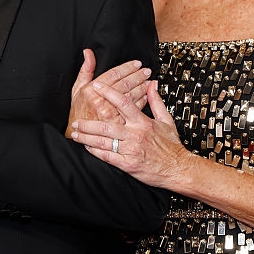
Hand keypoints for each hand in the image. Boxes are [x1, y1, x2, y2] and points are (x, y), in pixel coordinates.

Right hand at [65, 48, 151, 137]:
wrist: (77, 132)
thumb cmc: (78, 110)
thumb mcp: (77, 88)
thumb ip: (86, 69)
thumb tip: (88, 53)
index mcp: (91, 90)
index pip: (114, 74)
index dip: (127, 67)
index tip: (136, 64)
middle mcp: (100, 101)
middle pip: (124, 84)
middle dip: (137, 76)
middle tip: (146, 71)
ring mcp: (109, 113)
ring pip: (130, 96)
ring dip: (141, 87)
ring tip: (147, 81)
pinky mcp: (116, 122)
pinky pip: (132, 110)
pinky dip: (141, 101)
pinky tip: (145, 95)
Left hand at [71, 79, 188, 188]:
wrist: (178, 168)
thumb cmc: (171, 146)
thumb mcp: (166, 120)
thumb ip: (156, 101)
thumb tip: (152, 85)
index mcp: (142, 122)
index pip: (123, 103)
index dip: (109, 93)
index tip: (97, 86)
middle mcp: (135, 135)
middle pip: (106, 125)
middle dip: (87, 123)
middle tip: (75, 120)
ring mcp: (130, 150)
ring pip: (103, 142)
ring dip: (86, 137)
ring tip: (75, 134)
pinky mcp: (128, 164)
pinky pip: (107, 157)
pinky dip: (95, 152)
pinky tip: (87, 148)